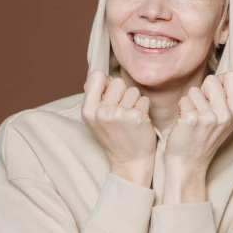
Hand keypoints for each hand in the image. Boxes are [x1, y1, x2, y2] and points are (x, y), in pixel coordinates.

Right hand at [81, 68, 157, 184]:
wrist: (130, 162)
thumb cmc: (115, 137)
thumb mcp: (96, 118)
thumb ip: (94, 95)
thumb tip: (93, 69)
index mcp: (88, 110)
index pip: (97, 75)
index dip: (107, 83)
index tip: (110, 97)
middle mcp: (101, 112)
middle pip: (118, 82)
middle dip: (123, 94)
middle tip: (122, 114)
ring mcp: (119, 114)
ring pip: (133, 91)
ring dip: (135, 102)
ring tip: (131, 119)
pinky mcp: (136, 117)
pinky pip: (144, 100)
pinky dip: (145, 110)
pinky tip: (140, 123)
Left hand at [165, 71, 232, 172]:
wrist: (189, 163)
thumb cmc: (204, 138)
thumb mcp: (225, 120)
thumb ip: (227, 99)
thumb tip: (222, 76)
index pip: (232, 75)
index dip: (219, 82)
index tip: (213, 97)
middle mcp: (226, 114)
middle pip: (212, 80)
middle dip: (203, 91)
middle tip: (201, 110)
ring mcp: (210, 117)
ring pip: (195, 90)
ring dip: (190, 102)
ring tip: (194, 119)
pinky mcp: (192, 119)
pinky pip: (184, 100)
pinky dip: (181, 110)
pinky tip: (185, 124)